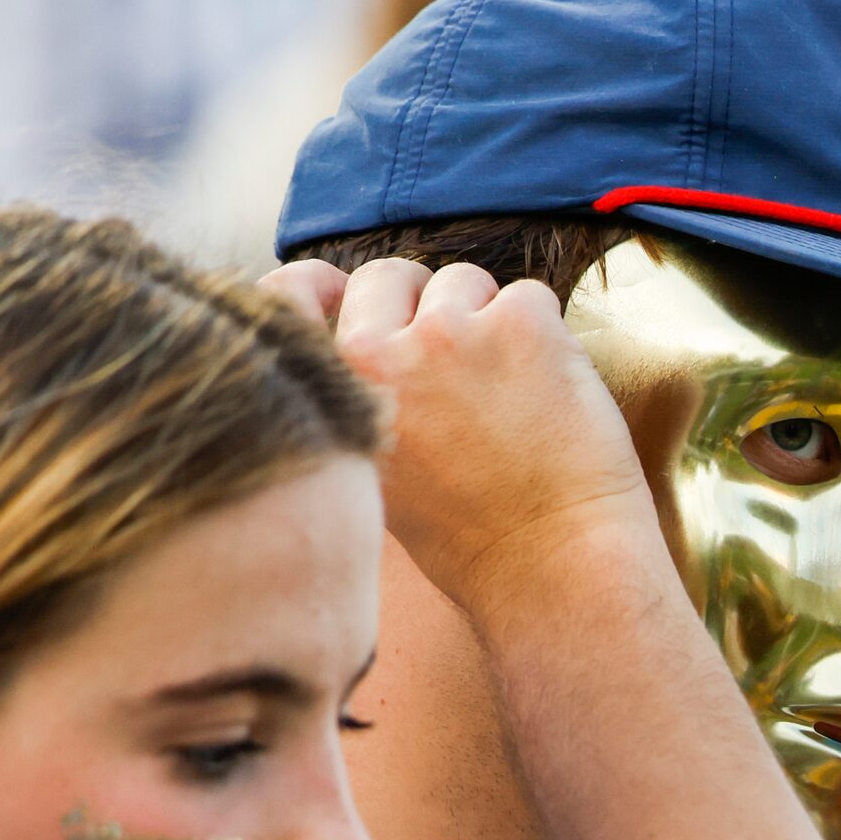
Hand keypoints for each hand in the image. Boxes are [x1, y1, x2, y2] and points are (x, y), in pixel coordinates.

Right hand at [267, 258, 655, 614]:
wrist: (550, 564)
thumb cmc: (466, 537)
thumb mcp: (372, 473)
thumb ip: (356, 400)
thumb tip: (359, 339)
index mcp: (336, 390)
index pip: (290, 295)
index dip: (317, 284)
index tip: (338, 291)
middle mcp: (380, 351)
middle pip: (388, 275)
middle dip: (421, 301)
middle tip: (457, 358)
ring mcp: (450, 330)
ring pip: (463, 281)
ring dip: (486, 319)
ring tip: (507, 394)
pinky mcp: (520, 322)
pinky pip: (528, 295)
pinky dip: (543, 334)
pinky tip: (546, 394)